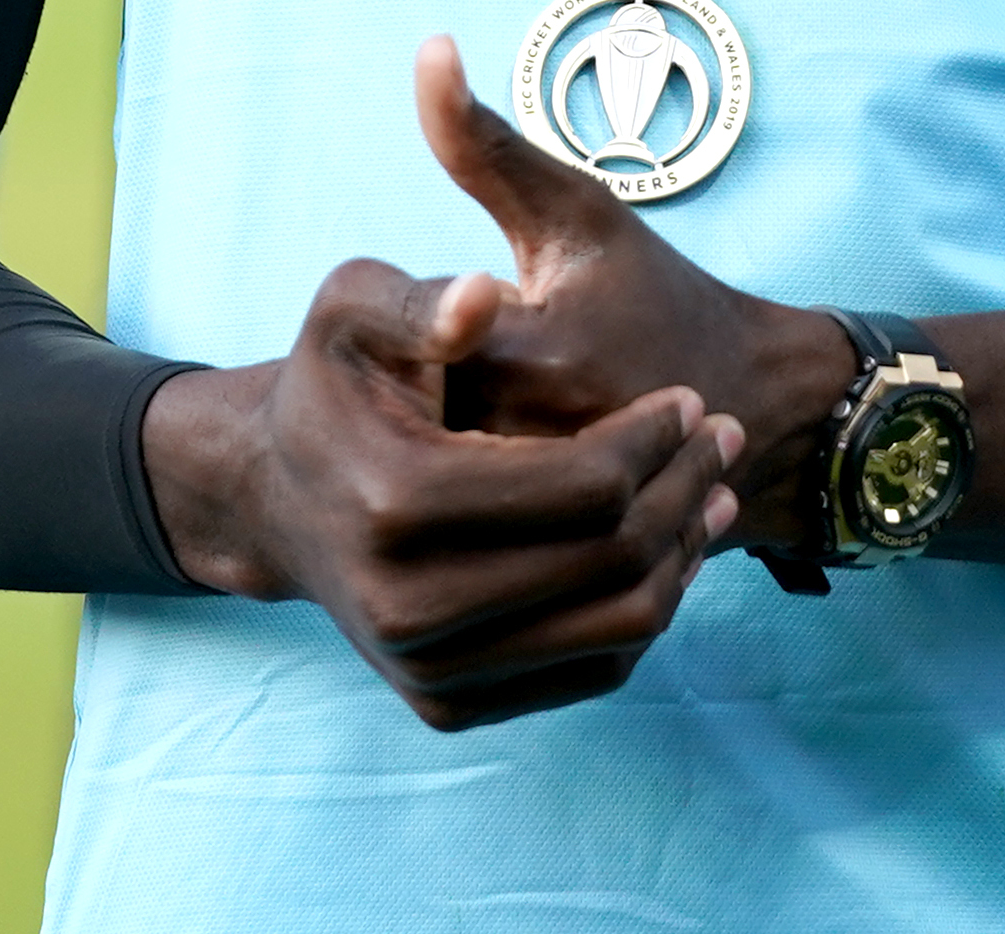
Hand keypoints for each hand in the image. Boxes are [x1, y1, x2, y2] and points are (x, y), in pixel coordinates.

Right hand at [137, 242, 743, 731]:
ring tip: (714, 490)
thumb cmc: (335, 386)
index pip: (582, 488)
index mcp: (392, 502)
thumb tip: (483, 299)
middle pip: (609, 562)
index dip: (653, 441)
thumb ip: (418, 299)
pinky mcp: (447, 706)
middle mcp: (404, 607)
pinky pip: (590, 672)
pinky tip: (668, 543)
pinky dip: (646, 608)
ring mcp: (425, 670)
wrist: (281, 498)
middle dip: (685, 492)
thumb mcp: (350, 309)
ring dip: (683, 554)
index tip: (688, 400)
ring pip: (614, 629)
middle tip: (723, 437)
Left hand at [412, 40, 855, 552]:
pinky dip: (476, 512)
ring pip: (437, 492)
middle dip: (424, 396)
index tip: (452, 325)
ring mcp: (551, 515)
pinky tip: (495, 479)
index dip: (418, 331)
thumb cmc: (658, 294)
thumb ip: (487, 142)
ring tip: (481, 426)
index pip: (407, 348)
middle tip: (465, 380)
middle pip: (409, 425)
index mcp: (532, 350)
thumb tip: (426, 51)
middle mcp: (538, 440)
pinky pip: (478, 539)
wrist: (762, 407)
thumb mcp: (578, 210)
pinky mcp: (560, 558)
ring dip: (442, 458)